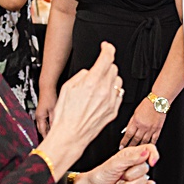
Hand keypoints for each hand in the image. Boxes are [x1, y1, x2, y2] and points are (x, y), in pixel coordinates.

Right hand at [38, 42, 123, 172]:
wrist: (70, 136)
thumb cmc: (65, 115)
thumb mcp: (67, 88)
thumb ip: (82, 75)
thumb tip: (89, 72)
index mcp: (92, 82)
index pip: (107, 57)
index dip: (108, 48)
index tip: (105, 47)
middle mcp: (104, 91)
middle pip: (113, 68)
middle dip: (106, 65)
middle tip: (98, 69)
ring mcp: (111, 101)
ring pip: (118, 81)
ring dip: (110, 78)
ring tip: (98, 85)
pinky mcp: (114, 110)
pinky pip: (119, 94)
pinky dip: (113, 91)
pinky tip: (102, 96)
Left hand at [75, 144, 158, 183]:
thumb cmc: (100, 176)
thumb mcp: (114, 164)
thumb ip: (131, 158)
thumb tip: (146, 153)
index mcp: (130, 154)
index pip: (149, 149)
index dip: (153, 155)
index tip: (152, 162)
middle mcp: (135, 164)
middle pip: (146, 167)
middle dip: (132, 174)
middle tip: (120, 175)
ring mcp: (136, 177)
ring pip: (146, 179)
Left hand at [120, 97, 164, 147]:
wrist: (158, 101)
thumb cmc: (147, 104)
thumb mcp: (135, 112)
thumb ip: (131, 122)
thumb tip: (127, 130)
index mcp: (136, 121)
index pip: (128, 134)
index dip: (124, 141)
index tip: (121, 146)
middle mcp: (143, 126)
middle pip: (135, 139)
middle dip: (131, 146)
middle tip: (128, 151)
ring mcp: (151, 128)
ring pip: (144, 141)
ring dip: (140, 147)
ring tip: (136, 151)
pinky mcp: (158, 129)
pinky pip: (154, 139)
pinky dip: (150, 144)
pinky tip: (148, 147)